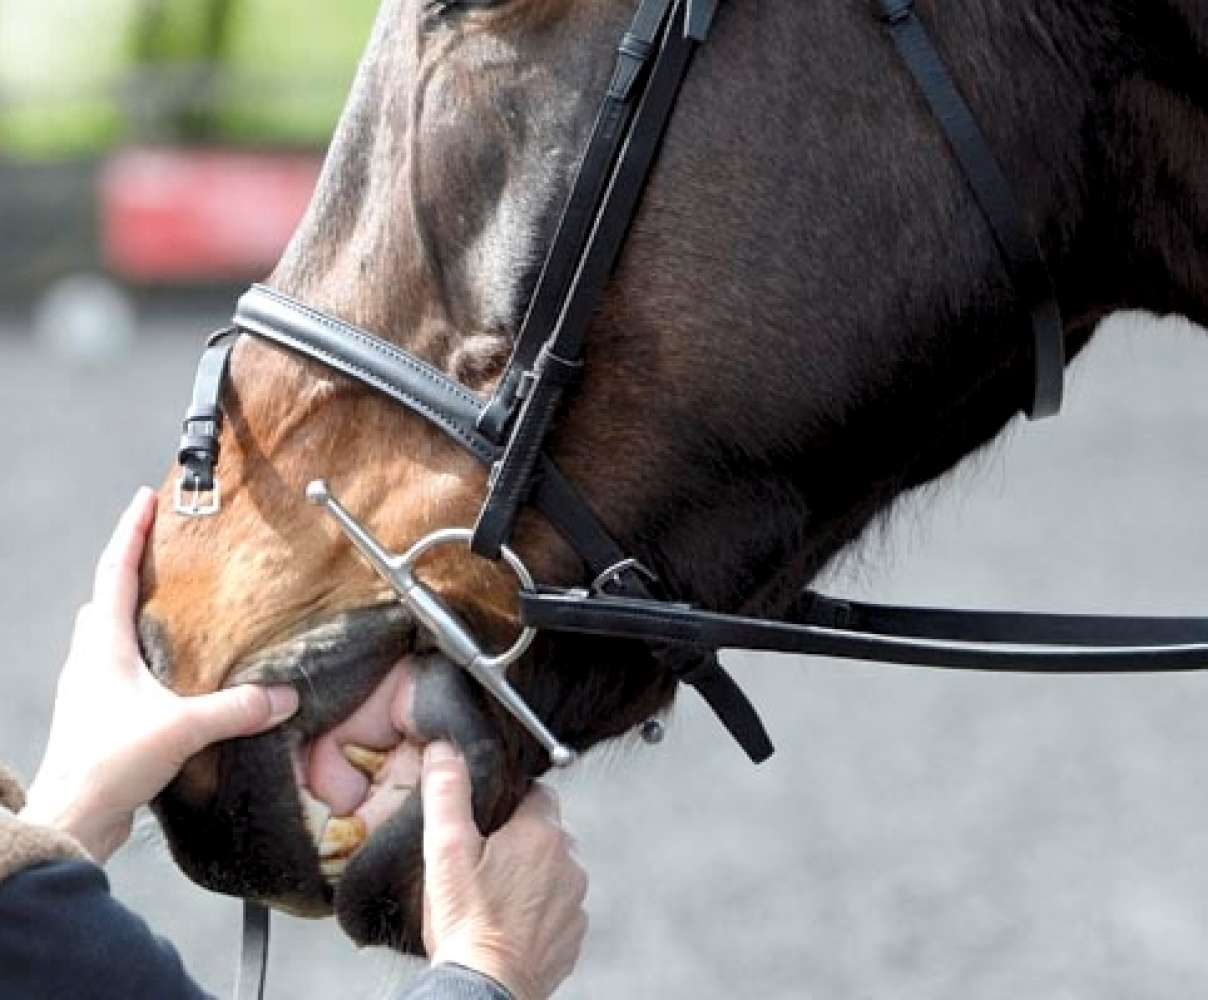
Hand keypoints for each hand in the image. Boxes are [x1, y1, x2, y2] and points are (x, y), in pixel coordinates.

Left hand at [19, 487, 299, 861]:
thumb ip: (236, 708)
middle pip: (105, 597)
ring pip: (107, 634)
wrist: (71, 819)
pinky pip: (119, 668)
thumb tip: (282, 695)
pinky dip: (140, 653)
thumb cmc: (107, 765)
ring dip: (132, 611)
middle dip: (130, 567)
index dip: (131, 531)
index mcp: (103, 646)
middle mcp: (91, 660)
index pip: (115, 571)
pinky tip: (169, 671)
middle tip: (162, 547)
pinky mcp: (100, 717)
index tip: (146, 498)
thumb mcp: (182, 728)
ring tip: (169, 605)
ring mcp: (91, 689)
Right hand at [421, 742, 587, 999]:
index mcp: (541, 832)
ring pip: (554, 871)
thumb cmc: (467, 922)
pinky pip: (558, 909)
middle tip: (483, 861)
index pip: (536, 793)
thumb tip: (445, 750)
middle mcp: (569, 862)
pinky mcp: (572, 936)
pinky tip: (509, 922)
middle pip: (546, 832)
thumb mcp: (446, 849)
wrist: (486, 989)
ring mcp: (575, 902)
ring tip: (493, 896)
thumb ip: (447, 793)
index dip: (509, 802)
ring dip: (532, 877)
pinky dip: (539, 912)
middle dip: (520, 840)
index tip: (486, 819)